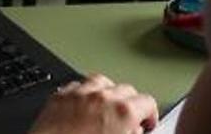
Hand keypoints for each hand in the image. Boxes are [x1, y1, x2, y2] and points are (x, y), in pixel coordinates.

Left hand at [28, 74, 159, 133]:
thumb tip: (136, 131)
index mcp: (123, 112)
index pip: (148, 102)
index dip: (150, 115)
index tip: (146, 124)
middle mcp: (102, 97)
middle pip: (126, 89)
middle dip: (130, 104)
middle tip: (126, 121)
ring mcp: (79, 94)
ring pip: (101, 82)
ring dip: (107, 94)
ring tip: (106, 109)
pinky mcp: (60, 96)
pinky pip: (77, 86)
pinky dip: (84, 94)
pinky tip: (84, 106)